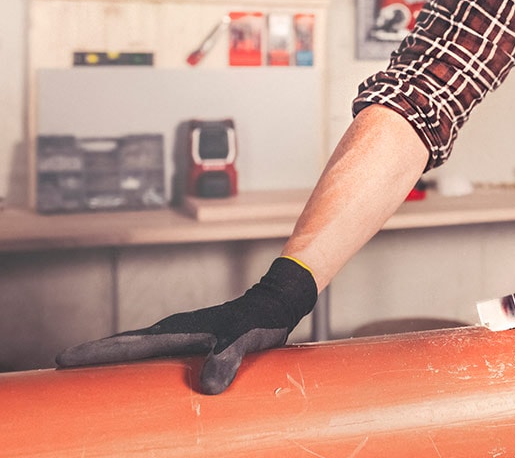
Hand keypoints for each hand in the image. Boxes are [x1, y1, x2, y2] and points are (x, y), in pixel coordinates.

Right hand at [56, 257, 317, 393]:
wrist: (277, 302)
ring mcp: (181, 336)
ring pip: (137, 350)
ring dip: (112, 362)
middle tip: (61, 368)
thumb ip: (228, 359)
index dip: (96, 353)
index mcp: (178, 331)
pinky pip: (155, 355)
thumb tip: (207, 388)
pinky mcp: (191, 343)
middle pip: (124, 347)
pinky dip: (136, 364)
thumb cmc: (262, 321)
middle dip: (94, 357)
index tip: (64, 358)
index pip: (128, 345)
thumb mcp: (247, 341)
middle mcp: (174, 331)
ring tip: (86, 379)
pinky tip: (135, 379)